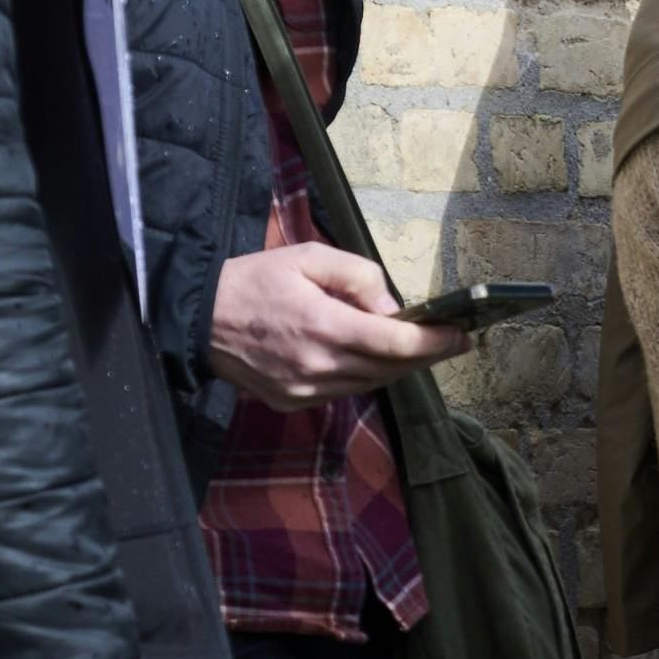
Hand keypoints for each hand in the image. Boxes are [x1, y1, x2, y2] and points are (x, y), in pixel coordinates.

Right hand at [212, 241, 453, 407]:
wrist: (197, 318)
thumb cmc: (254, 280)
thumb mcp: (308, 257)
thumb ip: (358, 276)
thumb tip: (392, 308)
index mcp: (323, 326)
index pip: (396, 345)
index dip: (435, 343)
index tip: (461, 336)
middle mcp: (317, 366)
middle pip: (390, 369)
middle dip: (424, 355)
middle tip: (449, 340)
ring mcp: (304, 390)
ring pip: (369, 384)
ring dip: (395, 367)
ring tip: (412, 347)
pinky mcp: (292, 401)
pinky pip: (342, 392)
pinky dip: (362, 376)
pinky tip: (366, 358)